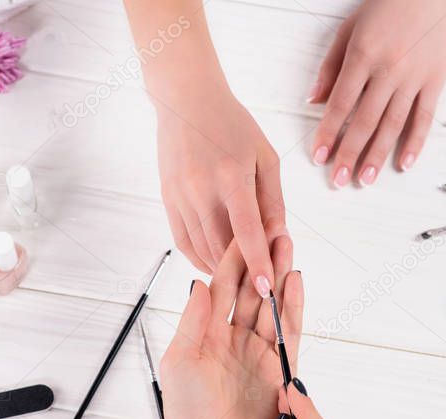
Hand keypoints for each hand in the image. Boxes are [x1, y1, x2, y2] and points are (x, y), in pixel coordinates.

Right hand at [156, 82, 285, 288]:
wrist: (186, 100)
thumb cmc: (232, 125)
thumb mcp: (265, 156)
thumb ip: (273, 199)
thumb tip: (278, 237)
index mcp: (232, 176)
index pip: (247, 232)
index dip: (257, 263)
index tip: (267, 290)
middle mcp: (202, 189)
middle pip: (222, 247)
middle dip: (242, 271)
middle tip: (260, 285)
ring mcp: (180, 195)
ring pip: (202, 249)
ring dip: (222, 268)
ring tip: (241, 275)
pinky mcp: (167, 199)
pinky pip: (183, 241)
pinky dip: (200, 258)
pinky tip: (216, 263)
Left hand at [157, 237, 301, 418]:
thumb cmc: (188, 414)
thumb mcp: (180, 361)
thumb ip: (193, 322)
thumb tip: (200, 283)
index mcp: (208, 332)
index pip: (223, 287)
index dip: (233, 259)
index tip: (242, 229)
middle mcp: (236, 337)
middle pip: (253, 290)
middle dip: (262, 259)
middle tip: (274, 227)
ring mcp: (259, 352)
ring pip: (272, 305)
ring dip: (280, 275)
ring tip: (288, 245)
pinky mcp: (279, 368)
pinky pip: (288, 332)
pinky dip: (292, 306)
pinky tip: (295, 281)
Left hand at [308, 0, 445, 186]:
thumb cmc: (387, 6)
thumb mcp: (350, 29)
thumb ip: (331, 66)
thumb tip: (314, 100)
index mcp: (363, 55)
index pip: (340, 104)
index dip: (328, 132)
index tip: (319, 156)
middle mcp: (388, 70)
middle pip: (365, 121)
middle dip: (349, 153)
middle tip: (339, 179)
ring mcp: (413, 78)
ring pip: (393, 124)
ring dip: (378, 155)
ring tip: (366, 179)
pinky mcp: (435, 81)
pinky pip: (425, 117)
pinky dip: (415, 143)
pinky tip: (404, 163)